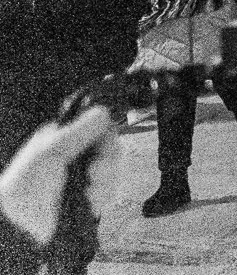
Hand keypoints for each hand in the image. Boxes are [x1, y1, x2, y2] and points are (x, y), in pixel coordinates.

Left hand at [0, 107, 117, 246]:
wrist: (21, 227)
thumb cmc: (29, 185)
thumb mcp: (53, 149)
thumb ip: (81, 128)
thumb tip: (105, 111)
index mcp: (61, 140)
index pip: (97, 127)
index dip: (105, 135)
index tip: (103, 146)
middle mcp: (73, 156)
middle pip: (109, 148)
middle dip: (107, 161)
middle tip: (94, 172)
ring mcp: (81, 178)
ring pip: (112, 169)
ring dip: (105, 180)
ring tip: (89, 191)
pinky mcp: (88, 199)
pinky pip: (109, 190)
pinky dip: (103, 195)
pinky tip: (90, 201)